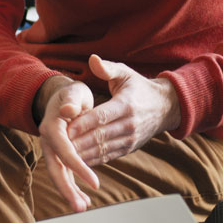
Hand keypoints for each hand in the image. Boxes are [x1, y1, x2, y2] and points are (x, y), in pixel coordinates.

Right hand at [35, 75, 98, 212]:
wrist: (65, 97)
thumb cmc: (72, 94)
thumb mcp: (74, 92)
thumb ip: (71, 101)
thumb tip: (68, 110)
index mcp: (52, 127)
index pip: (65, 151)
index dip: (79, 167)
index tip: (95, 183)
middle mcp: (49, 141)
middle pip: (56, 168)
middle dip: (67, 189)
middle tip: (81, 206)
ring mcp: (53, 150)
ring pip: (59, 174)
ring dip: (70, 192)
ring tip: (83, 206)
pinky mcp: (59, 156)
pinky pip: (65, 174)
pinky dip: (73, 186)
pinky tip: (85, 200)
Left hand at [65, 55, 182, 166]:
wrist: (166, 107)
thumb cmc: (139, 87)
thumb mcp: (126, 73)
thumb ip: (107, 68)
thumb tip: (92, 59)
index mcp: (126, 105)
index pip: (101, 116)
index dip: (82, 123)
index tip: (64, 127)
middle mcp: (129, 125)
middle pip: (99, 136)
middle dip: (78, 142)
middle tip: (56, 145)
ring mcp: (129, 139)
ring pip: (102, 150)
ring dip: (82, 155)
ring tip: (61, 156)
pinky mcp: (128, 149)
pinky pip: (107, 157)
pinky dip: (91, 161)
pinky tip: (75, 162)